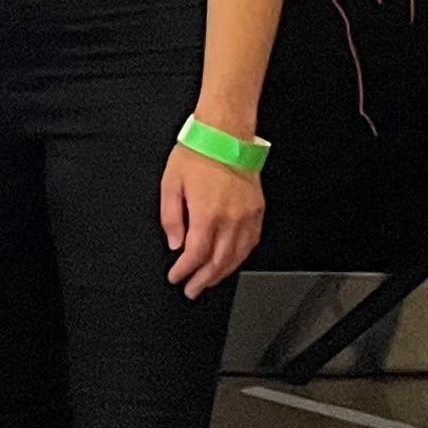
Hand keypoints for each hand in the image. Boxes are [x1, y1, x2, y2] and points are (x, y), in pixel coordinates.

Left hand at [161, 142, 263, 298]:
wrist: (226, 137)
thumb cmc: (197, 155)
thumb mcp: (170, 184)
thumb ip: (171, 217)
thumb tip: (175, 242)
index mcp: (206, 214)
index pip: (196, 253)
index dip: (185, 270)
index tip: (176, 277)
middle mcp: (230, 219)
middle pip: (218, 261)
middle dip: (203, 279)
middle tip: (192, 290)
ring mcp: (247, 217)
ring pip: (237, 256)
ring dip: (222, 273)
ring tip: (209, 281)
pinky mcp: (257, 212)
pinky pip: (251, 243)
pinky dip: (240, 258)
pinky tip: (232, 262)